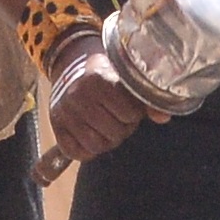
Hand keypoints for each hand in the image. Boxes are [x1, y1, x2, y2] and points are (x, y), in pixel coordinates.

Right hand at [38, 41, 149, 175]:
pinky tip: (91, 135)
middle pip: (114, 132)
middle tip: (119, 120)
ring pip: (96, 145)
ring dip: (106, 141)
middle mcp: (78, 95)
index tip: (130, 108)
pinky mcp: (56, 126)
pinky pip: (76, 152)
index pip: (129, 114)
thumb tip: (163, 117)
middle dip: (122, 129)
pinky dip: (87, 150)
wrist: (71, 67)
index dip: (134, 115)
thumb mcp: (124, 77)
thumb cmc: (105, 74)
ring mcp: (64, 112)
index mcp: (98, 78)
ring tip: (106, 128)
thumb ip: (146, 98)